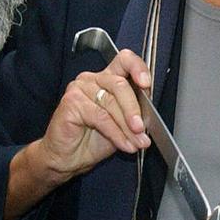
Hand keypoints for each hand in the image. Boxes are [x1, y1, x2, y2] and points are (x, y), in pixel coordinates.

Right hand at [5, 50, 151, 219]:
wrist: (68, 159)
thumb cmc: (92, 140)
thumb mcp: (122, 125)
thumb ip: (135, 114)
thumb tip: (151, 116)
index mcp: (107, 79)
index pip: (124, 61)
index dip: (138, 68)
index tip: (147, 84)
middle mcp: (92, 79)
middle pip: (120, 84)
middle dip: (135, 110)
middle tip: (142, 129)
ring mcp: (79, 88)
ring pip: (112, 103)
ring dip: (127, 127)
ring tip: (136, 142)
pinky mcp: (71, 102)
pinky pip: (101, 117)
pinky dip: (116, 133)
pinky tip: (124, 144)